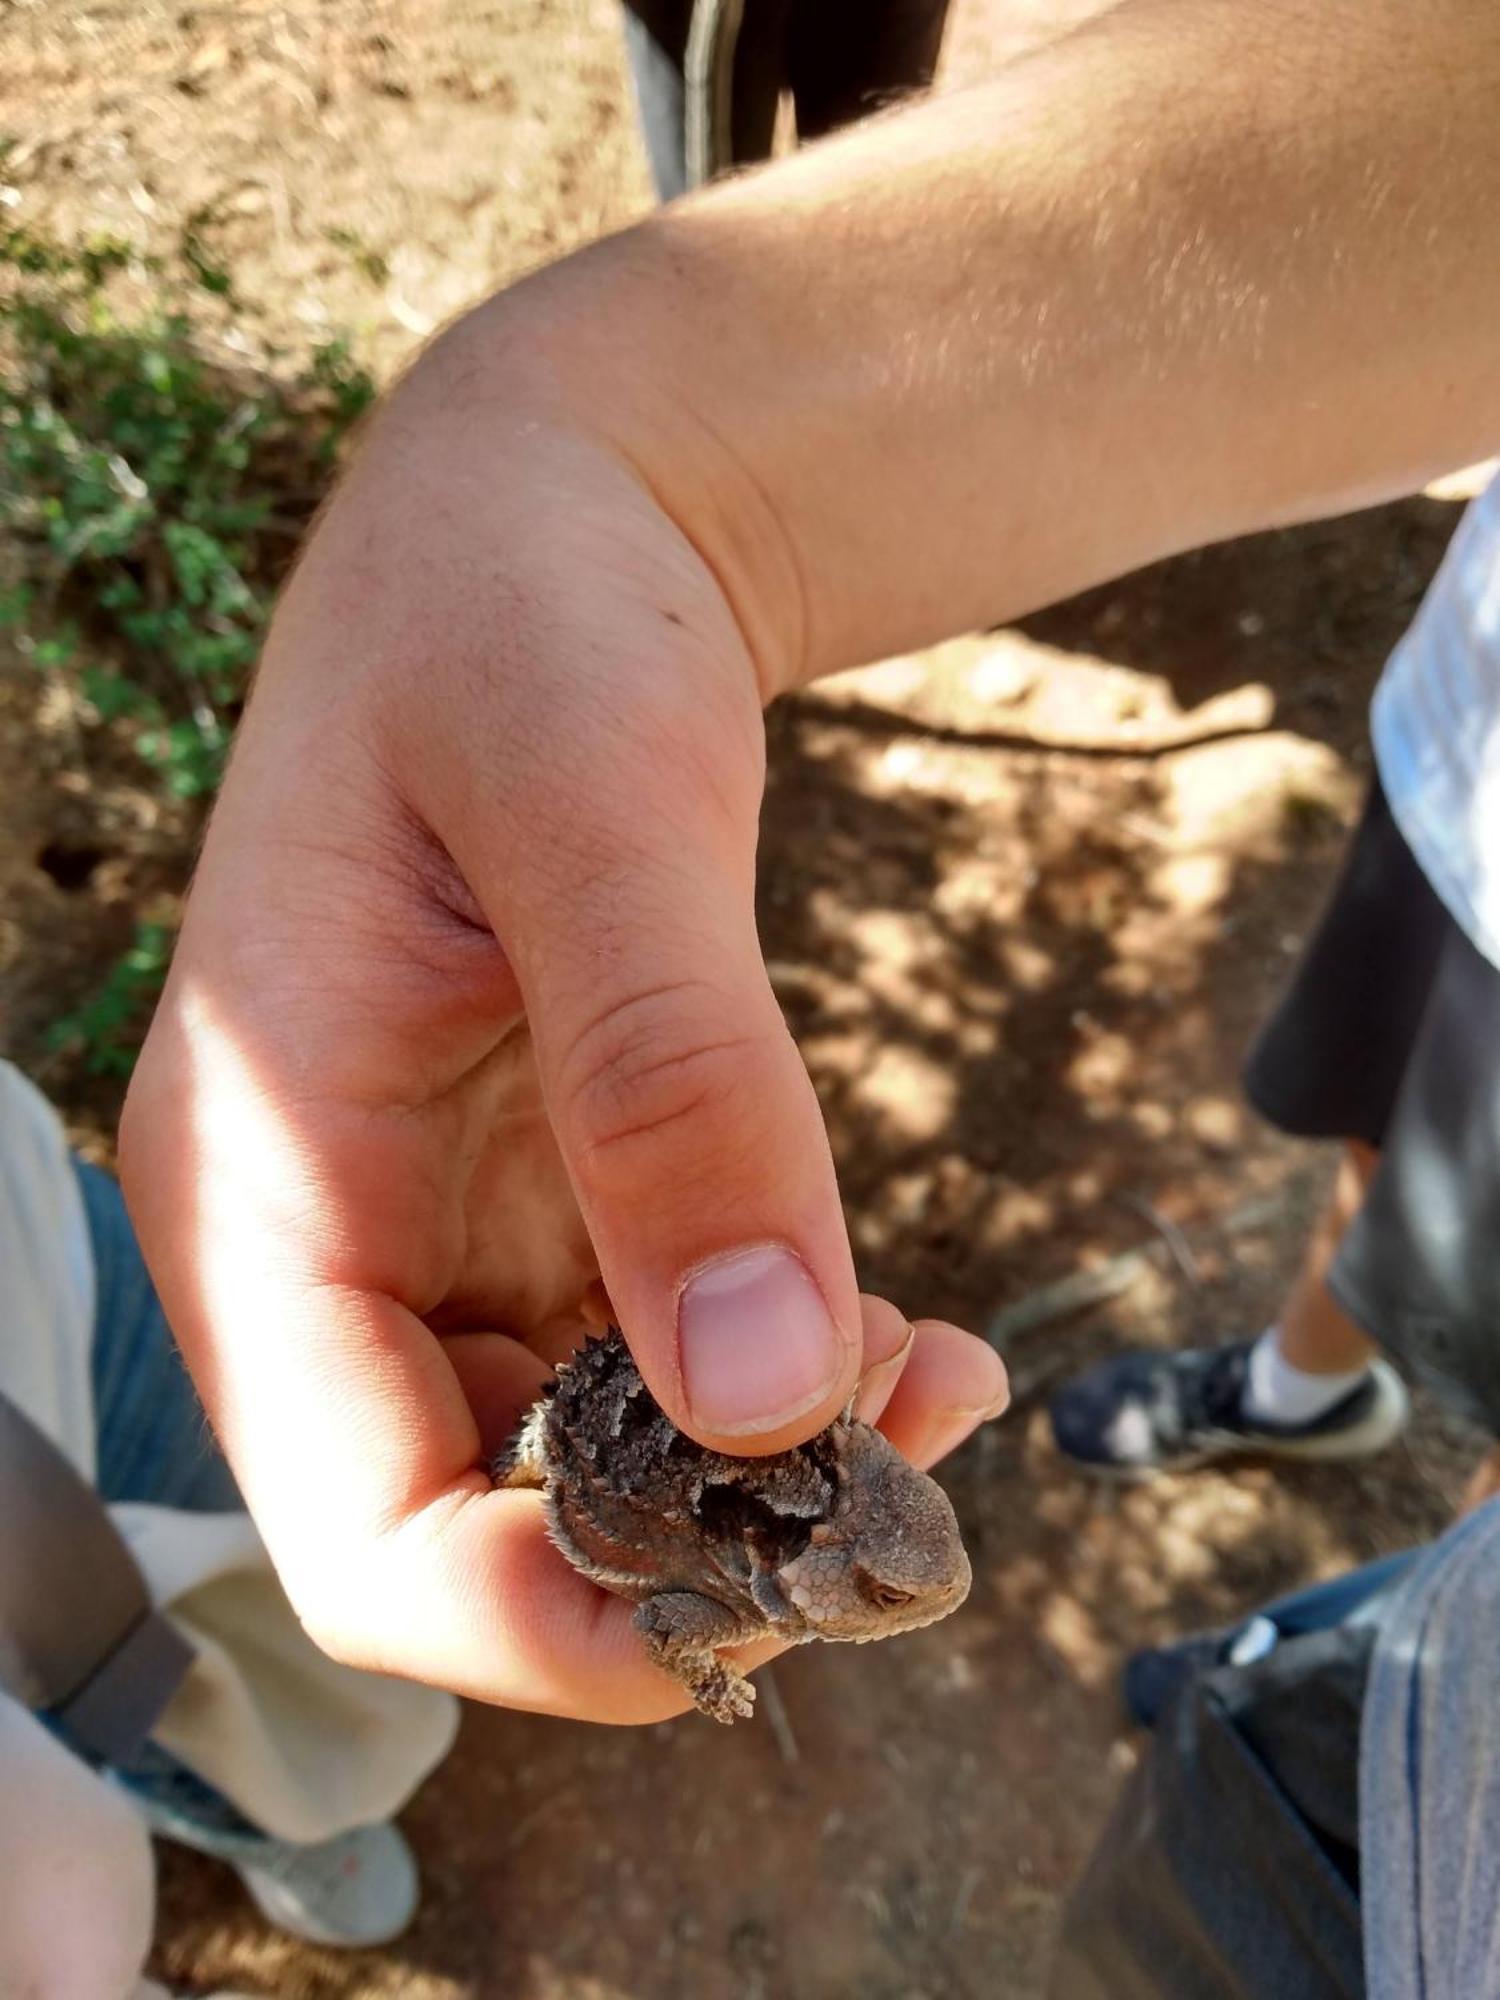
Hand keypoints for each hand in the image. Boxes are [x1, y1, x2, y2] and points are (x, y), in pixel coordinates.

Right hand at [120, 314, 1006, 1718]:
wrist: (560, 519)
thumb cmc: (526, 613)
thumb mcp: (593, 806)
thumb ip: (669, 1082)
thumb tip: (766, 1379)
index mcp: (255, 1173)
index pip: (350, 1523)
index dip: (545, 1622)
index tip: (773, 1603)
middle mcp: (321, 1235)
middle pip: (473, 1520)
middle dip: (694, 1552)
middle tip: (904, 1487)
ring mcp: (430, 1220)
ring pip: (577, 1459)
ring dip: (755, 1476)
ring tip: (935, 1389)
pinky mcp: (534, 1187)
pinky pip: (644, 1359)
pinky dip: (768, 1381)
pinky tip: (897, 1333)